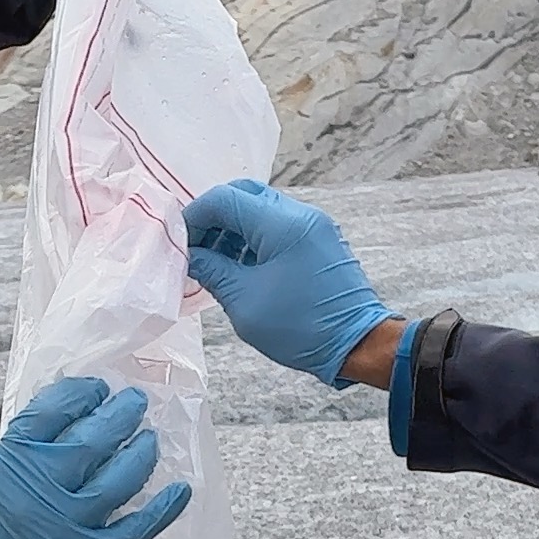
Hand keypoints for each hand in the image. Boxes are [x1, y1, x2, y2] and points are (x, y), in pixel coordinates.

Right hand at [0, 376, 193, 538]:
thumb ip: (28, 447)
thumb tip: (72, 417)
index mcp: (14, 458)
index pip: (54, 409)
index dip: (81, 393)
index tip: (98, 387)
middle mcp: (44, 484)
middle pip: (93, 437)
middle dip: (121, 414)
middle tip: (137, 402)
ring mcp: (70, 521)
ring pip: (120, 477)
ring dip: (142, 453)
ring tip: (151, 438)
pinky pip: (135, 528)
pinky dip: (162, 510)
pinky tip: (180, 490)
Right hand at [183, 180, 395, 387]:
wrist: (357, 344)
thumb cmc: (300, 327)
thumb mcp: (243, 301)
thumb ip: (211, 270)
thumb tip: (190, 256)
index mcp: (281, 224)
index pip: (223, 198)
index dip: (194, 217)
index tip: (181, 244)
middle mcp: (300, 215)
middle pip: (243, 195)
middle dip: (213, 219)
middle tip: (196, 250)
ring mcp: (314, 225)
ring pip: (261, 209)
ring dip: (233, 229)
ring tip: (216, 264)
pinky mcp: (320, 241)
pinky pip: (279, 226)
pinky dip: (255, 239)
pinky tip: (241, 267)